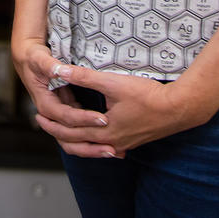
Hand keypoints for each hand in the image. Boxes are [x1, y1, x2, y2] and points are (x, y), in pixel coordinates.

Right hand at [10, 38, 117, 157]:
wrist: (28, 61)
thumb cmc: (33, 60)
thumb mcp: (40, 60)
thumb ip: (49, 66)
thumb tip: (59, 70)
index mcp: (45, 104)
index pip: (66, 117)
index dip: (85, 119)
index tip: (104, 119)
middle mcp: (52, 114)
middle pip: (70, 137)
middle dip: (91, 144)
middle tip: (112, 147)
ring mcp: (60, 115)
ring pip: (75, 138)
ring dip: (93, 147)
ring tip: (114, 151)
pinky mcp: (68, 112)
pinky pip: (80, 130)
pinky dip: (93, 137)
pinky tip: (111, 142)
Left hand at [36, 62, 199, 157]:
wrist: (180, 109)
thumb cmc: (148, 95)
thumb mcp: (114, 82)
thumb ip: (86, 77)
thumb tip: (60, 70)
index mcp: (104, 131)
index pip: (70, 131)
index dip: (53, 123)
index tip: (38, 116)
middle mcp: (111, 143)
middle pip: (78, 143)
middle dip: (60, 133)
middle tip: (44, 124)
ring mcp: (123, 144)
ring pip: (92, 146)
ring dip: (76, 138)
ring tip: (66, 128)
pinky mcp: (133, 141)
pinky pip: (106, 146)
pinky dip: (94, 141)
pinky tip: (95, 135)